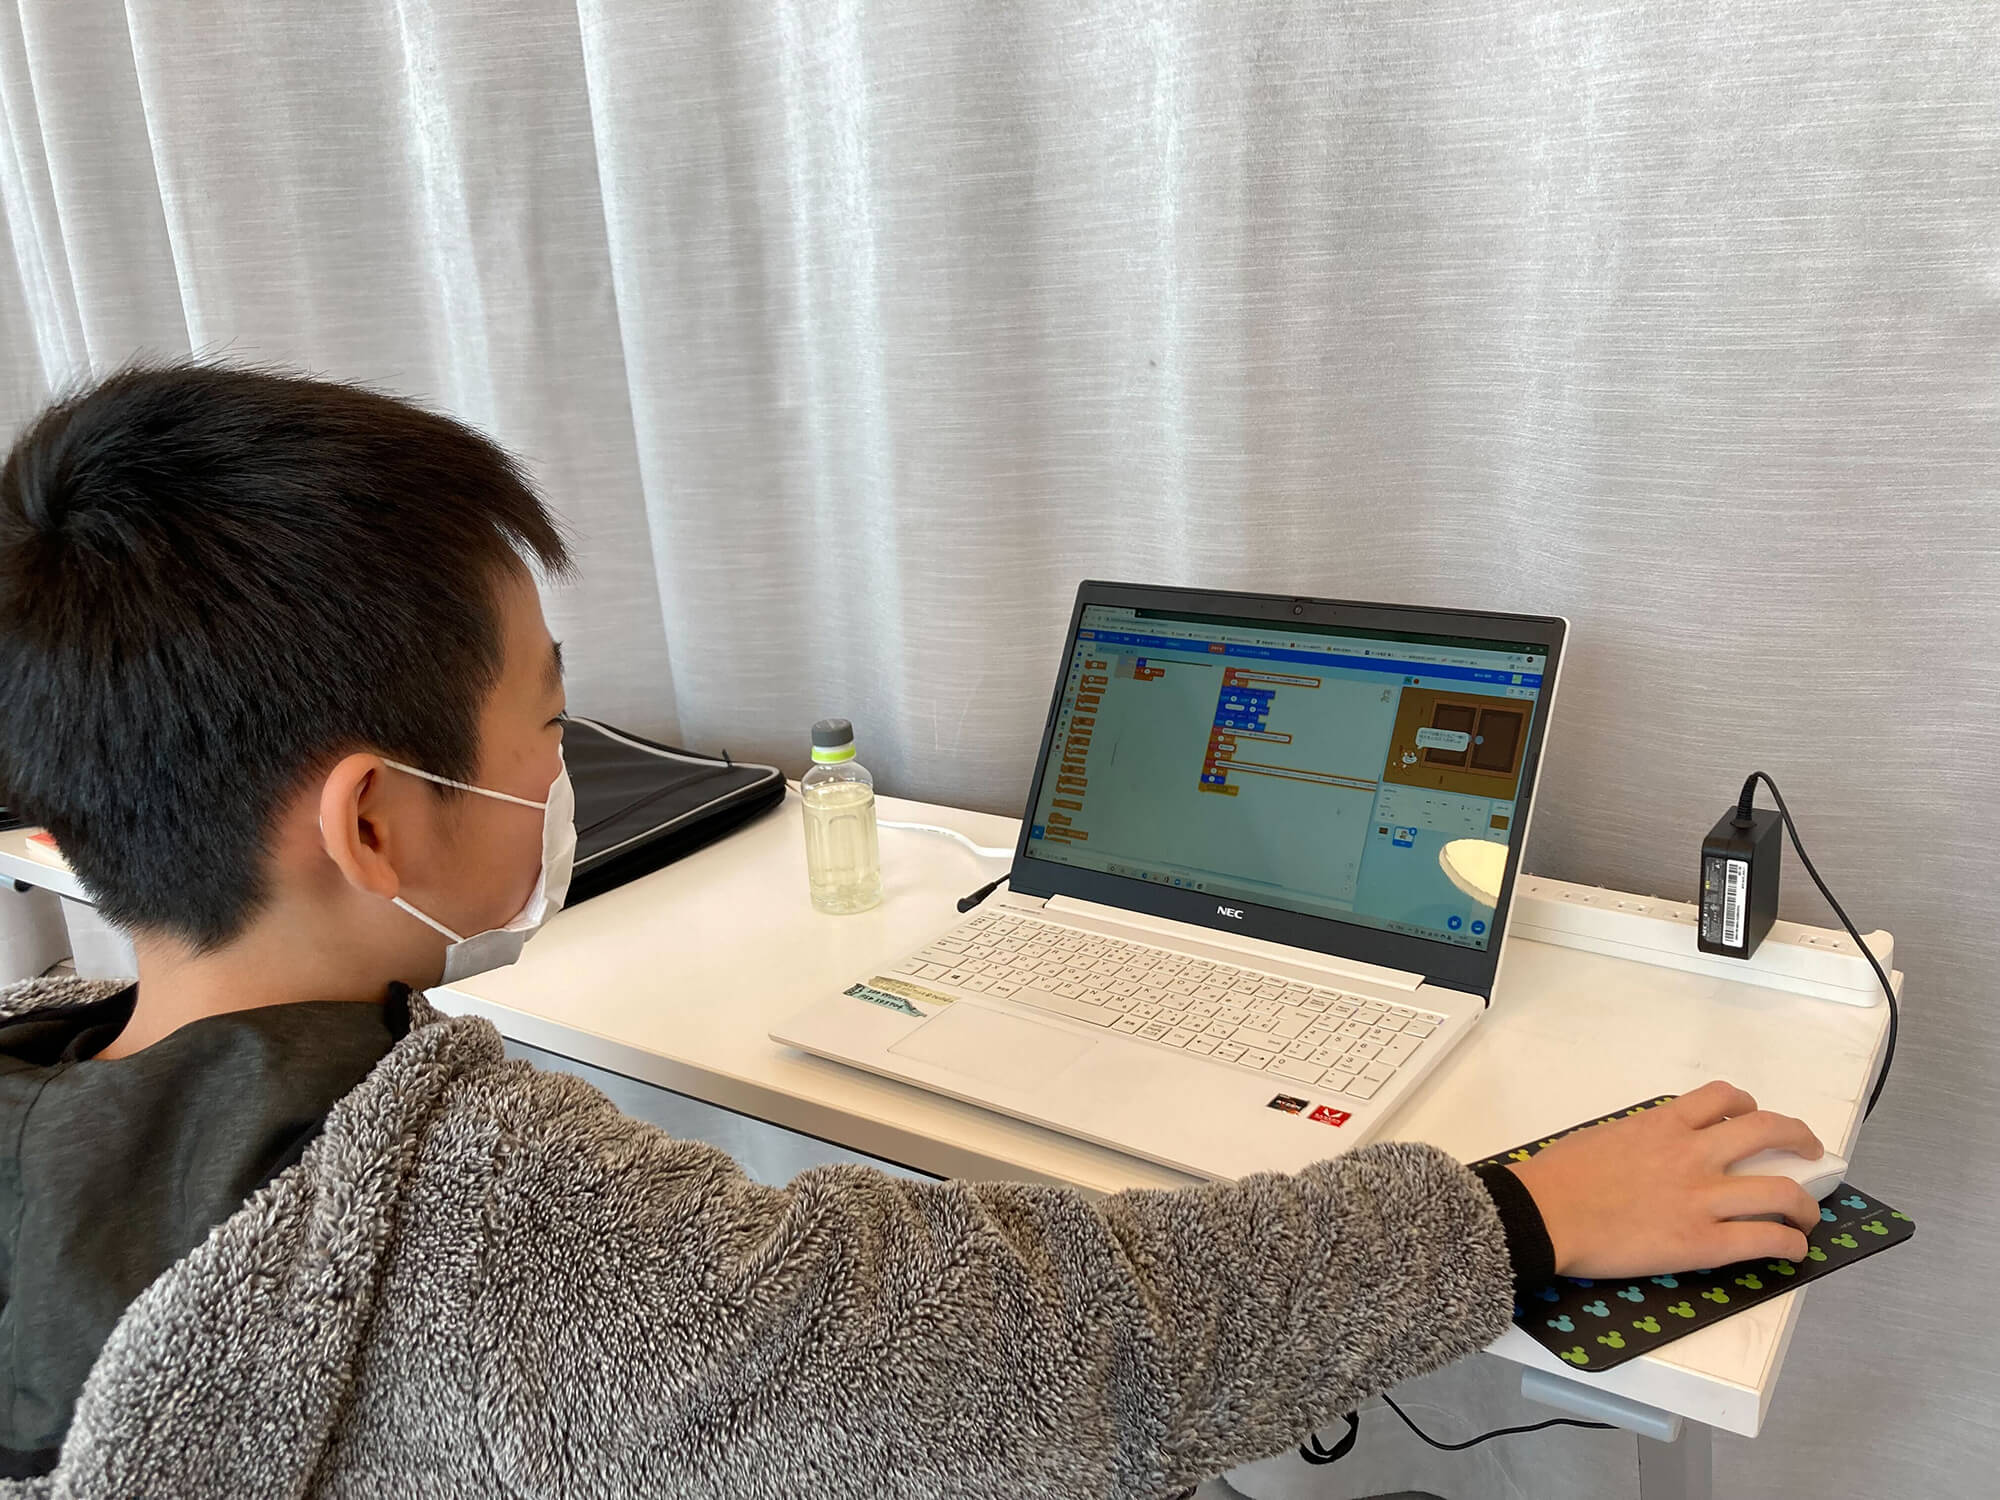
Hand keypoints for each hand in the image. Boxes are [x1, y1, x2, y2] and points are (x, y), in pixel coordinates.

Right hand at [1505, 1081, 1823, 1277]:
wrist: (1544, 1215)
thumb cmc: (1558, 1175)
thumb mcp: (1603, 1136)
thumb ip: (1639, 1137)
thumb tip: (1653, 1150)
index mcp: (1662, 1124)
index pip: (1722, 1098)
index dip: (1748, 1105)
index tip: (1751, 1117)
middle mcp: (1692, 1154)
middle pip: (1767, 1131)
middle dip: (1798, 1138)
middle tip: (1806, 1151)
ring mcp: (1701, 1198)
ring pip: (1780, 1191)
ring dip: (1804, 1202)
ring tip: (1808, 1212)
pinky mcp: (1702, 1242)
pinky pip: (1764, 1239)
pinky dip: (1790, 1243)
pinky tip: (1793, 1249)